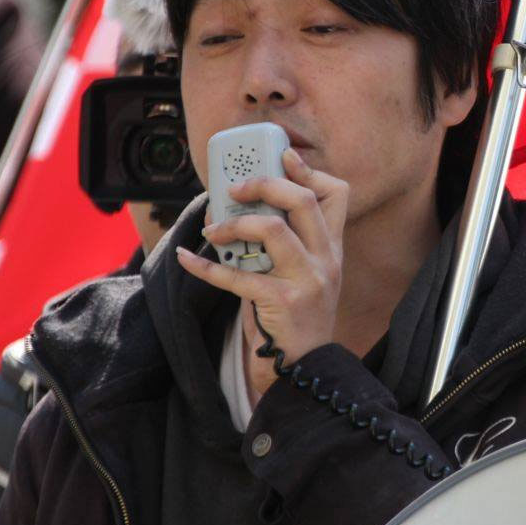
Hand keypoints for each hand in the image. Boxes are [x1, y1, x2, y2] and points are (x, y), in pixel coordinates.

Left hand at [177, 148, 347, 399]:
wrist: (306, 368)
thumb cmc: (298, 316)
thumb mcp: (308, 274)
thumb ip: (292, 243)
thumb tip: (247, 208)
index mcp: (333, 247)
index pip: (336, 194)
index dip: (308, 171)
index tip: (282, 156)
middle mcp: (325, 258)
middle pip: (302, 201)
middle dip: (264, 185)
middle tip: (234, 189)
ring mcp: (307, 279)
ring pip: (272, 229)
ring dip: (234, 225)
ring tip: (213, 230)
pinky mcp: (282, 301)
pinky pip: (238, 275)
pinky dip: (206, 266)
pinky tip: (188, 258)